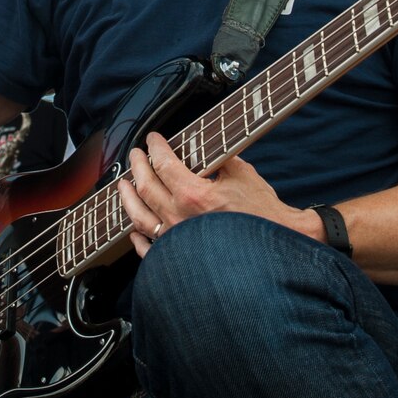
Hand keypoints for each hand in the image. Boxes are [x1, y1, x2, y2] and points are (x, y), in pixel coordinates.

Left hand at [116, 132, 306, 256]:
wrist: (274, 252)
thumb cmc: (263, 215)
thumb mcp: (243, 174)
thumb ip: (218, 159)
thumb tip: (203, 150)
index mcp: (193, 194)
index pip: (164, 163)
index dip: (156, 147)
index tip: (152, 139)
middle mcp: (179, 218)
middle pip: (146, 186)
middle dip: (138, 166)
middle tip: (136, 154)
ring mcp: (176, 241)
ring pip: (139, 217)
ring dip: (128, 198)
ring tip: (123, 185)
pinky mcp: (179, 258)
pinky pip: (149, 250)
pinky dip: (138, 238)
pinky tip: (133, 230)